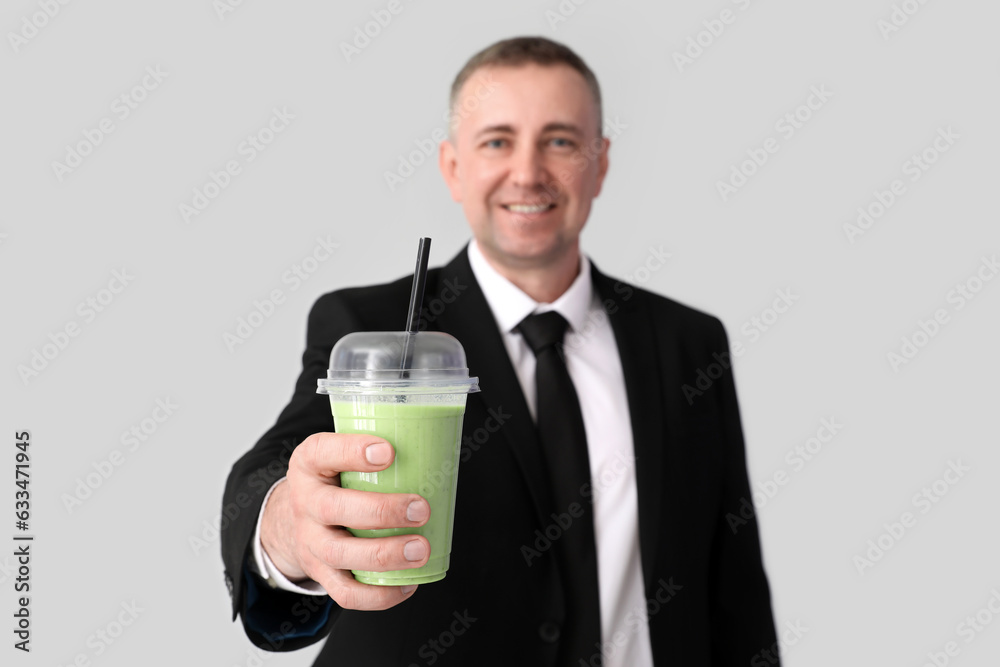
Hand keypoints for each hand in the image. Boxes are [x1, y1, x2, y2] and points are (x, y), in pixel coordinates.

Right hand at [260, 432, 430, 609]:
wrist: (294, 518)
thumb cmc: (335, 480)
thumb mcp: (341, 455)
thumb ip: (377, 453)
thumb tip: (437, 454)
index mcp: (310, 463)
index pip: (322, 451)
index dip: (352, 451)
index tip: (389, 452)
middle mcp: (306, 502)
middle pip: (333, 509)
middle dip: (381, 511)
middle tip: (420, 509)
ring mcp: (310, 540)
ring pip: (340, 553)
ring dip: (385, 554)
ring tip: (420, 550)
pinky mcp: (320, 573)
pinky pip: (345, 593)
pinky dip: (378, 595)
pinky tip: (408, 584)